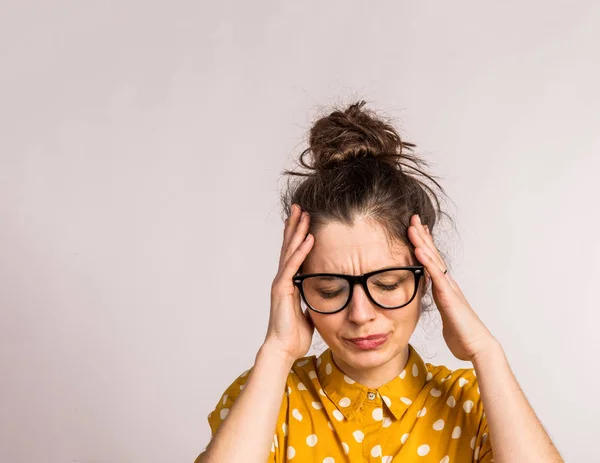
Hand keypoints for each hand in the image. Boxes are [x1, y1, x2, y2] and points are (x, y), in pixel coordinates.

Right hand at [264, 204, 314, 363]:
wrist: (283, 349)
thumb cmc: (294, 335)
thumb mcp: (308, 312)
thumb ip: (312, 300)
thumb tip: (324, 296)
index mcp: (289, 283)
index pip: (293, 254)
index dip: (297, 236)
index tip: (302, 220)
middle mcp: (283, 279)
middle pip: (289, 246)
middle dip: (294, 225)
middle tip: (299, 207)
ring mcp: (281, 282)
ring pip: (289, 251)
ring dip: (297, 231)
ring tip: (303, 213)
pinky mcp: (282, 289)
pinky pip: (293, 265)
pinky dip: (301, 250)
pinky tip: (308, 237)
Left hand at [408, 214, 497, 360]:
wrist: (477, 348)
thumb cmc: (462, 336)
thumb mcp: (446, 318)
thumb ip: (442, 308)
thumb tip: (440, 307)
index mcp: (445, 289)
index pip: (432, 262)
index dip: (425, 245)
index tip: (417, 230)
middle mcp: (447, 284)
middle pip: (433, 255)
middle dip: (423, 236)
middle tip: (414, 219)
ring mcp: (448, 288)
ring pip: (433, 260)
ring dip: (422, 242)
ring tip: (413, 226)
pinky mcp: (448, 296)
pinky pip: (435, 275)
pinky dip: (426, 261)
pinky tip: (418, 249)